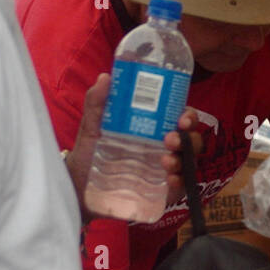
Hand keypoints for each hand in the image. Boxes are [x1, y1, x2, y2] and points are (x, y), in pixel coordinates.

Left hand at [66, 78, 204, 219]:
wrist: (78, 188)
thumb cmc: (89, 154)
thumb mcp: (92, 127)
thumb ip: (97, 103)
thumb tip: (105, 77)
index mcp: (154, 128)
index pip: (181, 118)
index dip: (188, 116)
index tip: (182, 118)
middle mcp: (165, 148)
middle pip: (191, 140)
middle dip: (188, 138)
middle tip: (170, 139)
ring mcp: (166, 171)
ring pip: (188, 163)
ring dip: (183, 160)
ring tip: (166, 161)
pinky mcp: (163, 193)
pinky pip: (180, 188)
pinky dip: (180, 183)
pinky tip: (170, 180)